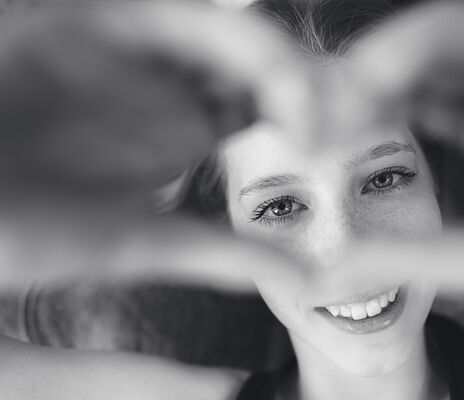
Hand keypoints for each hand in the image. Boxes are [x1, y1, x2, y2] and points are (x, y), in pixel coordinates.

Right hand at [0, 1, 314, 288]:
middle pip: (257, 65)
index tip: (328, 141)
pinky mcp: (99, 22)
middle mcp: (172, 86)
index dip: (307, 118)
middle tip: (324, 108)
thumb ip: (214, 254)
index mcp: (186, 131)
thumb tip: (297, 277)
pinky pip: (169, 14)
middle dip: (296, 80)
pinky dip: (215, 29)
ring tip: (295, 90)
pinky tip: (248, 44)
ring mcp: (140, 51)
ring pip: (224, 34)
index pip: (269, 109)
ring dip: (264, 55)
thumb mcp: (134, 243)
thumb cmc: (25, 225)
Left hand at [320, 1, 463, 315]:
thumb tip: (332, 276)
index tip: (307, 137)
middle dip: (361, 81)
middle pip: (413, 68)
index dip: (352, 118)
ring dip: (391, 57)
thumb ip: (417, 260)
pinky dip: (436, 39)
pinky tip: (383, 63)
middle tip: (307, 102)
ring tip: (346, 84)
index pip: (401, 108)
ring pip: (444, 41)